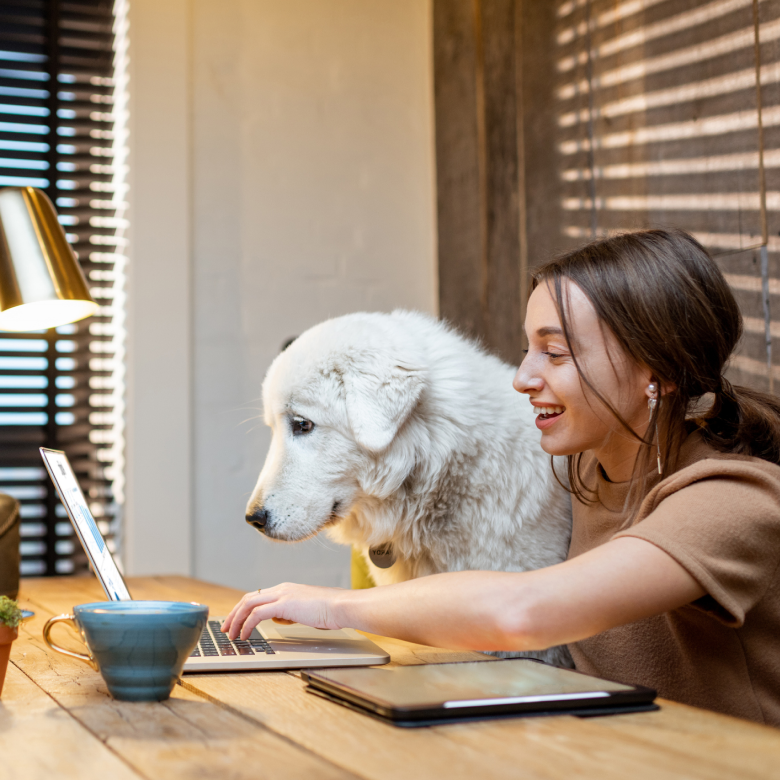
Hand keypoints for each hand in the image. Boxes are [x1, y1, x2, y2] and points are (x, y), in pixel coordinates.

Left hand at [220, 582, 347, 639]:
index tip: (236, 621)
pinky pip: (257, 614)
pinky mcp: (284, 604)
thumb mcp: (305, 610)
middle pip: (248, 598)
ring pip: (248, 604)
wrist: (341, 606)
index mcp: (286, 589)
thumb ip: (291, 612)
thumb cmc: (329, 610)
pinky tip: (245, 635)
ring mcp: (282, 595)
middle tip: (226, 629)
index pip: (258, 596)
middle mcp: (281, 589)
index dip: (243, 609)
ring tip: (231, 635)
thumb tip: (281, 619)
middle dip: (234, 614)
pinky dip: (247, 625)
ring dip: (236, 620)